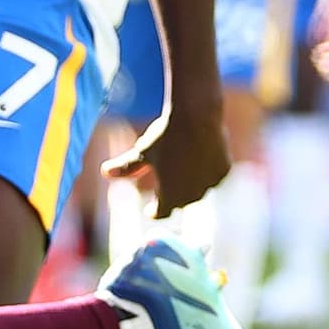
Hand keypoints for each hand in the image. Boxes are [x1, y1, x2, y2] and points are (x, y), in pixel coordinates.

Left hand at [108, 94, 232, 215]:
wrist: (196, 115)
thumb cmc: (165, 135)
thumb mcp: (142, 152)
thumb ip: (125, 167)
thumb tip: (104, 172)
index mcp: (170, 197)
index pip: (161, 213)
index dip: (154, 211)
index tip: (149, 209)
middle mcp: (192, 196)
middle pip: (180, 202)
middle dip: (172, 196)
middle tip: (165, 186)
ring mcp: (210, 184)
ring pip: (198, 191)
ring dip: (189, 186)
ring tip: (182, 172)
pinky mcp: (223, 171)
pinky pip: (212, 178)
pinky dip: (205, 173)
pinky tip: (199, 161)